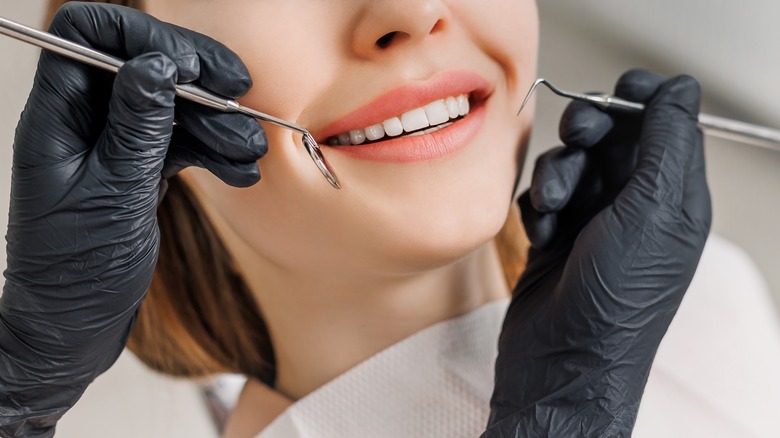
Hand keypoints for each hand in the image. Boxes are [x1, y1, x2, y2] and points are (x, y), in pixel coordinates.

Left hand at [0, 4, 265, 436]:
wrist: (74, 327)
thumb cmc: (75, 272)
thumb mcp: (112, 196)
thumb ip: (136, 129)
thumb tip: (156, 66)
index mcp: (58, 118)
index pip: (89, 36)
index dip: (143, 39)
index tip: (191, 69)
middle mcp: (85, 123)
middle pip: (143, 65)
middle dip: (195, 77)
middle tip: (239, 95)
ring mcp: (115, 146)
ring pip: (171, 106)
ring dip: (216, 122)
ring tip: (249, 150)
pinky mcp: (139, 170)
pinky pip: (181, 142)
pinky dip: (213, 151)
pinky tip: (239, 170)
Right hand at [483, 70, 710, 436]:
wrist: (563, 359)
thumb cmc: (616, 298)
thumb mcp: (652, 211)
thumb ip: (666, 144)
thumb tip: (679, 88)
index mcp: (672, 197)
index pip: (665, 124)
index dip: (642, 100)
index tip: (617, 93)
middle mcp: (634, 205)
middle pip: (611, 136)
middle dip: (588, 132)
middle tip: (578, 140)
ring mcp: (593, 221)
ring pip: (569, 163)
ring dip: (555, 177)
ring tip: (552, 209)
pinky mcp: (556, 234)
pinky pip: (541, 194)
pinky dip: (537, 206)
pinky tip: (541, 233)